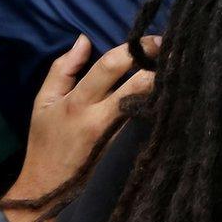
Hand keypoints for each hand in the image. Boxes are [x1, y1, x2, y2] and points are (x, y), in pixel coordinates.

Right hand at [3, 36, 158, 221]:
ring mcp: (114, 131)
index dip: (134, 49)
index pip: (110, 66)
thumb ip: (63, 68)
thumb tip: (84, 39)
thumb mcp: (43, 100)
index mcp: (77, 101)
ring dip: (161, 81)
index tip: (154, 38)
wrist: (47, 184)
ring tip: (177, 64)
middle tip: (175, 48)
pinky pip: (141, 115)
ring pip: (144, 100)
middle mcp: (99, 116)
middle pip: (137, 85)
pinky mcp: (123, 143)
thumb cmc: (45, 138)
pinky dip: (153, 99)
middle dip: (158, 64)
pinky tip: (167, 87)